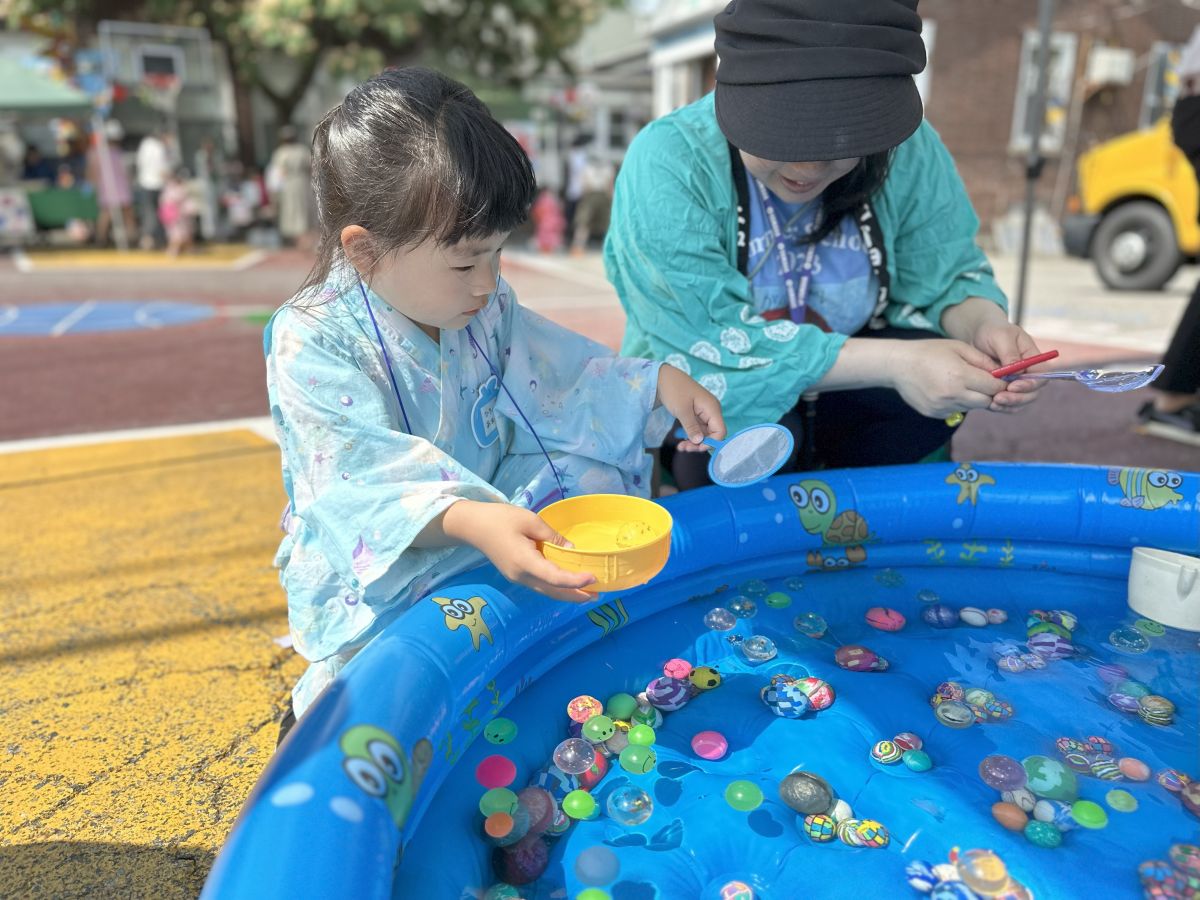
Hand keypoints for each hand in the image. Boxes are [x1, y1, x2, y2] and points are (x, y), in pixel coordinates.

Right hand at [445, 501, 595, 601]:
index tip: (593, 578)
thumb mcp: (530, 520)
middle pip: (553, 591)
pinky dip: (556, 587)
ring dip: (567, 594)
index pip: (554, 577)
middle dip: (576, 595)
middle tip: (598, 595)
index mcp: (524, 561)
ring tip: (588, 593)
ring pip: (546, 591)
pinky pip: (540, 586)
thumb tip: (571, 548)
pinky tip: (567, 584)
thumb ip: (552, 536)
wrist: (473, 526)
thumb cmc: (500, 518)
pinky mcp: (516, 575)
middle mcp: (521, 576)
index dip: (575, 581)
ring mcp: (518, 578)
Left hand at [657, 364, 725, 449]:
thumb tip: (700, 442)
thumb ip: (692, 427)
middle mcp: (711, 411)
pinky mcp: (696, 414)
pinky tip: (682, 442)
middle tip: (685, 449)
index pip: (720, 431)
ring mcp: (703, 413)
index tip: (696, 447)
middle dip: (700, 444)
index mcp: (712, 408)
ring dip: (694, 442)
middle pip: (712, 434)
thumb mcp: (682, 410)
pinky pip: (697, 429)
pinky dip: (690, 436)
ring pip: (704, 433)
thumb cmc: (673, 389)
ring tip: (681, 447)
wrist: (662, 377)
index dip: (711, 442)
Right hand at [887, 340, 1007, 418]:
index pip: (994, 387)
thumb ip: (983, 360)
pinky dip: (957, 402)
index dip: (1001, 383)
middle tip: (982, 382)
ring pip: (971, 407)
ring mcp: (942, 407)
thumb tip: (1004, 372)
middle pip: (986, 401)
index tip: (1001, 378)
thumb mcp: (958, 347)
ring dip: (972, 397)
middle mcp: (953, 395)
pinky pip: (956, 411)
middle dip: (989, 393)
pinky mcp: (935, 414)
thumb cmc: (929, 352)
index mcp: (960, 376)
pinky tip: (945, 389)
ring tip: (959, 382)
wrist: (898, 365)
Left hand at [969, 319, 1045, 413]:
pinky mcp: (1004, 390)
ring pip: (1020, 401)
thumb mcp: (1002, 336)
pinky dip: (1002, 407)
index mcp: (1034, 359)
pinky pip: (1008, 404)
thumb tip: (1017, 372)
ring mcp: (1016, 383)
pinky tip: (990, 405)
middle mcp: (1028, 373)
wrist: (977, 335)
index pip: (1041, 376)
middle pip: (1033, 393)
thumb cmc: (993, 331)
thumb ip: (1010, 353)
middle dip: (1018, 398)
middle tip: (1000, 398)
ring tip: (993, 403)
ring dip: (1009, 405)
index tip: (1013, 386)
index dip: (1030, 385)